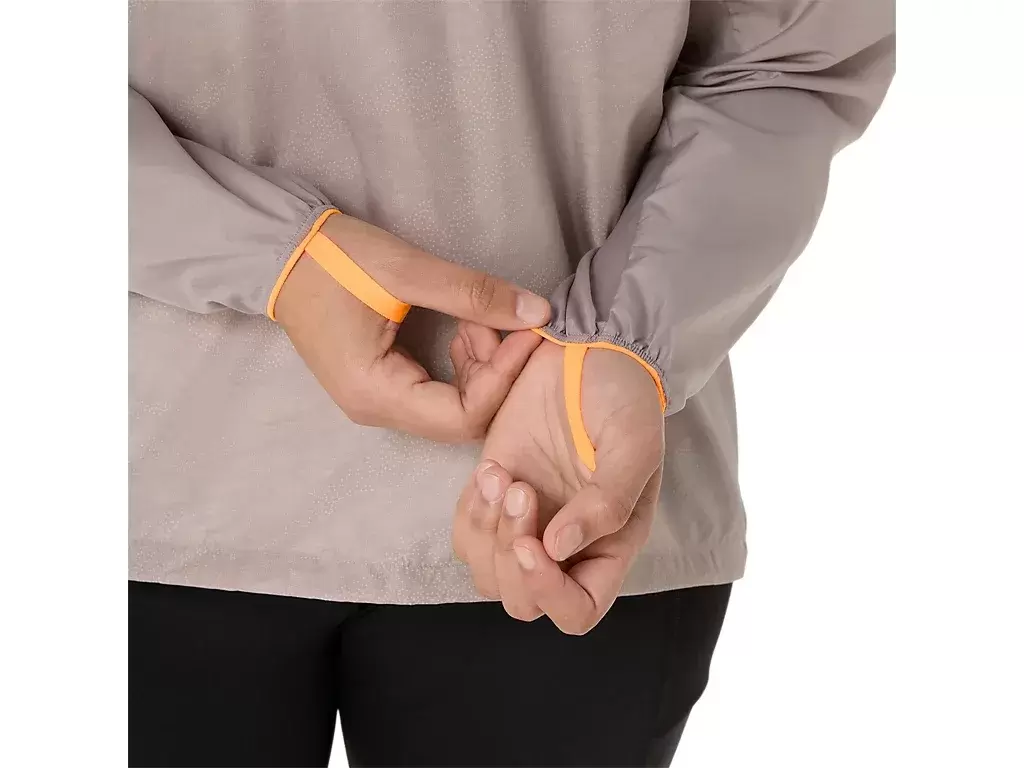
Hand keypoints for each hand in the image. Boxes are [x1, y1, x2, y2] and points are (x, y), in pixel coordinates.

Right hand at [275, 213, 549, 440]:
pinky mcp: (383, 385)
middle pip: (461, 418)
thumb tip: (539, 314)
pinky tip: (466, 326)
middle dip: (495, 373)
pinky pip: (437, 392)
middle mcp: (376, 410)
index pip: (462, 415)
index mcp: (376, 393)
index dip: (505, 378)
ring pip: (453, 407)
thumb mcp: (405, 269)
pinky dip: (463, 364)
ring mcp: (378, 400)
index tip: (528, 334)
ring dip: (481, 367)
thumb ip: (473, 294)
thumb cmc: (332, 259)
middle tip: (505, 323)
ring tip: (481, 317)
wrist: (279, 252)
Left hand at [453, 335, 664, 632]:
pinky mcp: (495, 493)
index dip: (551, 594)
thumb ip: (609, 501)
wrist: (588, 347)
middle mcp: (566, 544)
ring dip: (486, 531)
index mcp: (610, 545)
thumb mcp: (634, 443)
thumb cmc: (624, 396)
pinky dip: (469, 510)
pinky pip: (465, 534)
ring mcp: (527, 520)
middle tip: (522, 489)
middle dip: (511, 557)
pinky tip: (491, 468)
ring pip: (487, 572)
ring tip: (503, 474)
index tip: (535, 545)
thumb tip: (560, 549)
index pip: (577, 612)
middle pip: (522, 601)